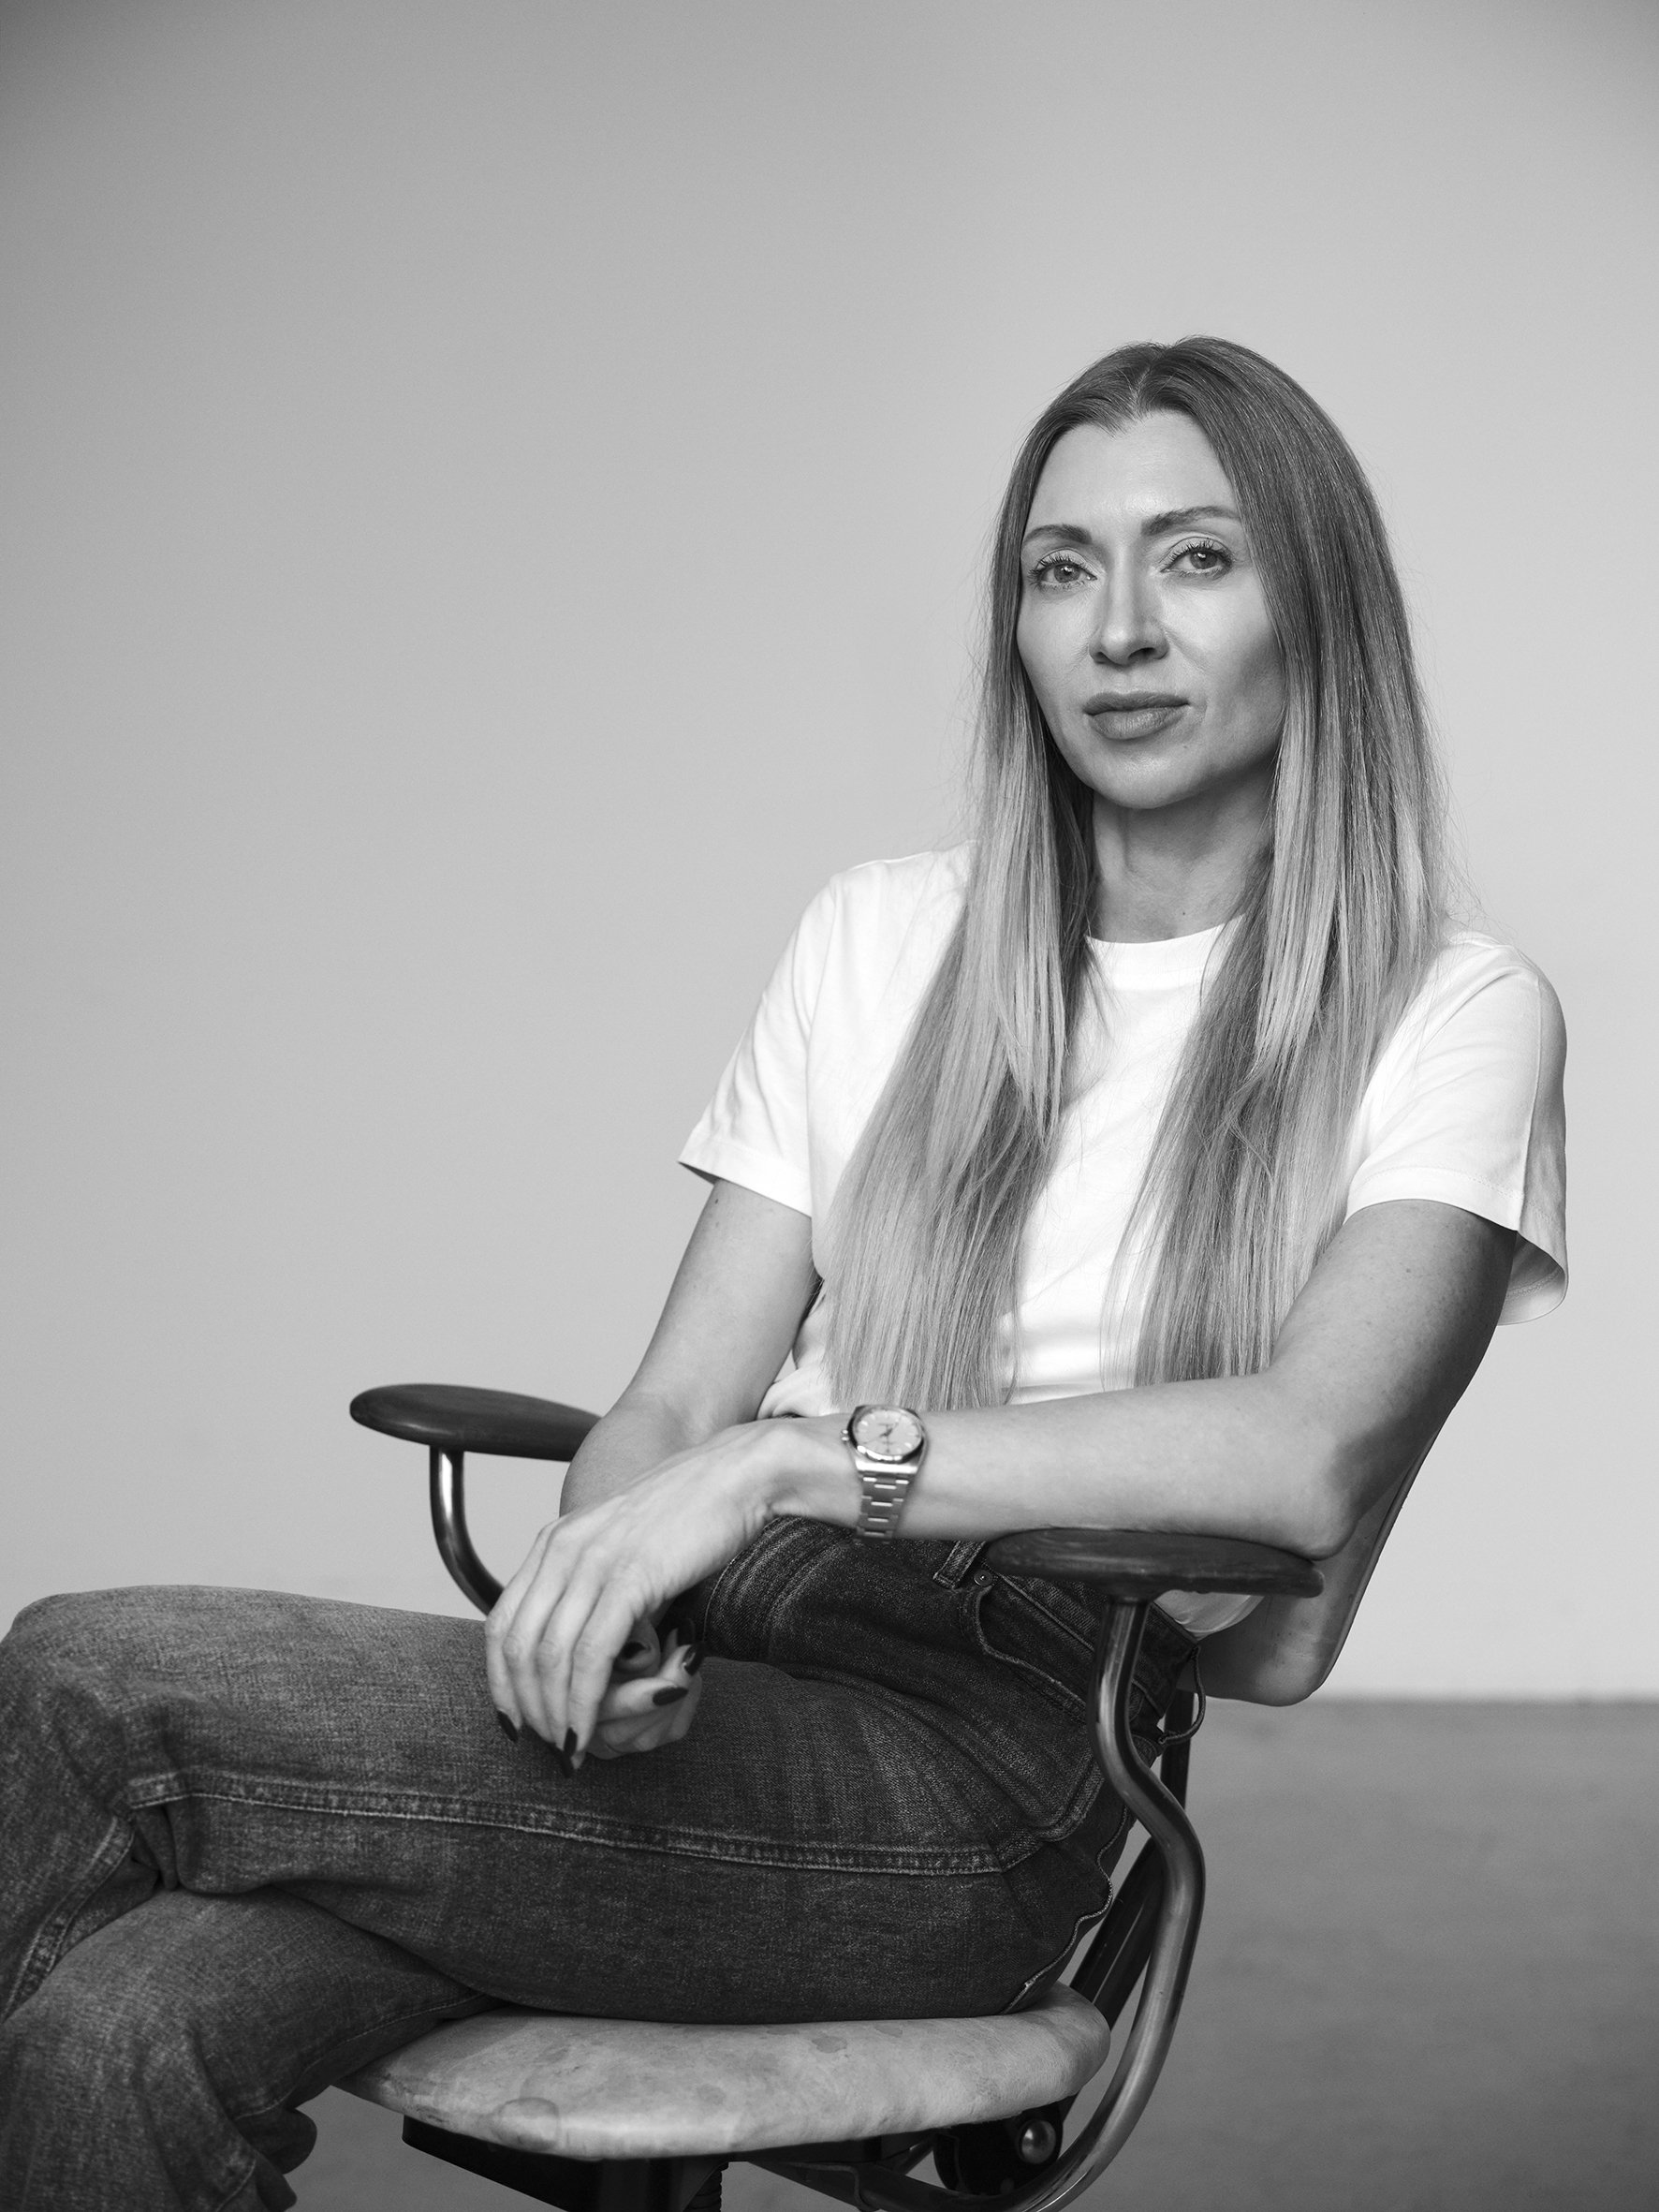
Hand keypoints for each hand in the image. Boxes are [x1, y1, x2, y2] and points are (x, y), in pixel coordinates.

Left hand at [485, 1422, 790, 1759]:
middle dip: (526, 1706)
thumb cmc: (690, 1515)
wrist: (736, 1476)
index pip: (500, 1623)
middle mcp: (561, 1549)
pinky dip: (582, 1702)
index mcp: (554, 1542)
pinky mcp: (631, 1578)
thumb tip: (583, 1641)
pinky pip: (591, 1655)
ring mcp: (593, 1562)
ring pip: (549, 1657)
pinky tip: (588, 1729)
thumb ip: (593, 1582)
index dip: (500, 1680)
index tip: (516, 1720)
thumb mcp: (623, 1545)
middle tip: (548, 1745)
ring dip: (553, 1714)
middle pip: (517, 1646)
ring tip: (569, 1750)